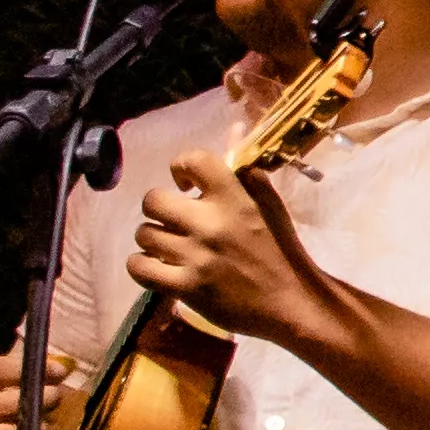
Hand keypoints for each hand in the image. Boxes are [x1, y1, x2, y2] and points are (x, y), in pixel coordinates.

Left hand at [128, 145, 338, 350]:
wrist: (290, 302)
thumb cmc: (280, 249)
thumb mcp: (269, 204)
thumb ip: (246, 168)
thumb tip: (236, 128)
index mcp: (234, 199)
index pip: (192, 160)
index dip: (180, 167)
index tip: (186, 183)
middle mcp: (210, 224)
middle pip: (152, 200)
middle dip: (159, 208)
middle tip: (173, 219)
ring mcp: (195, 257)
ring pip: (144, 234)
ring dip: (154, 238)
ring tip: (170, 247)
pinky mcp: (185, 288)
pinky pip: (139, 268)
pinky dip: (142, 266)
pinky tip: (157, 267)